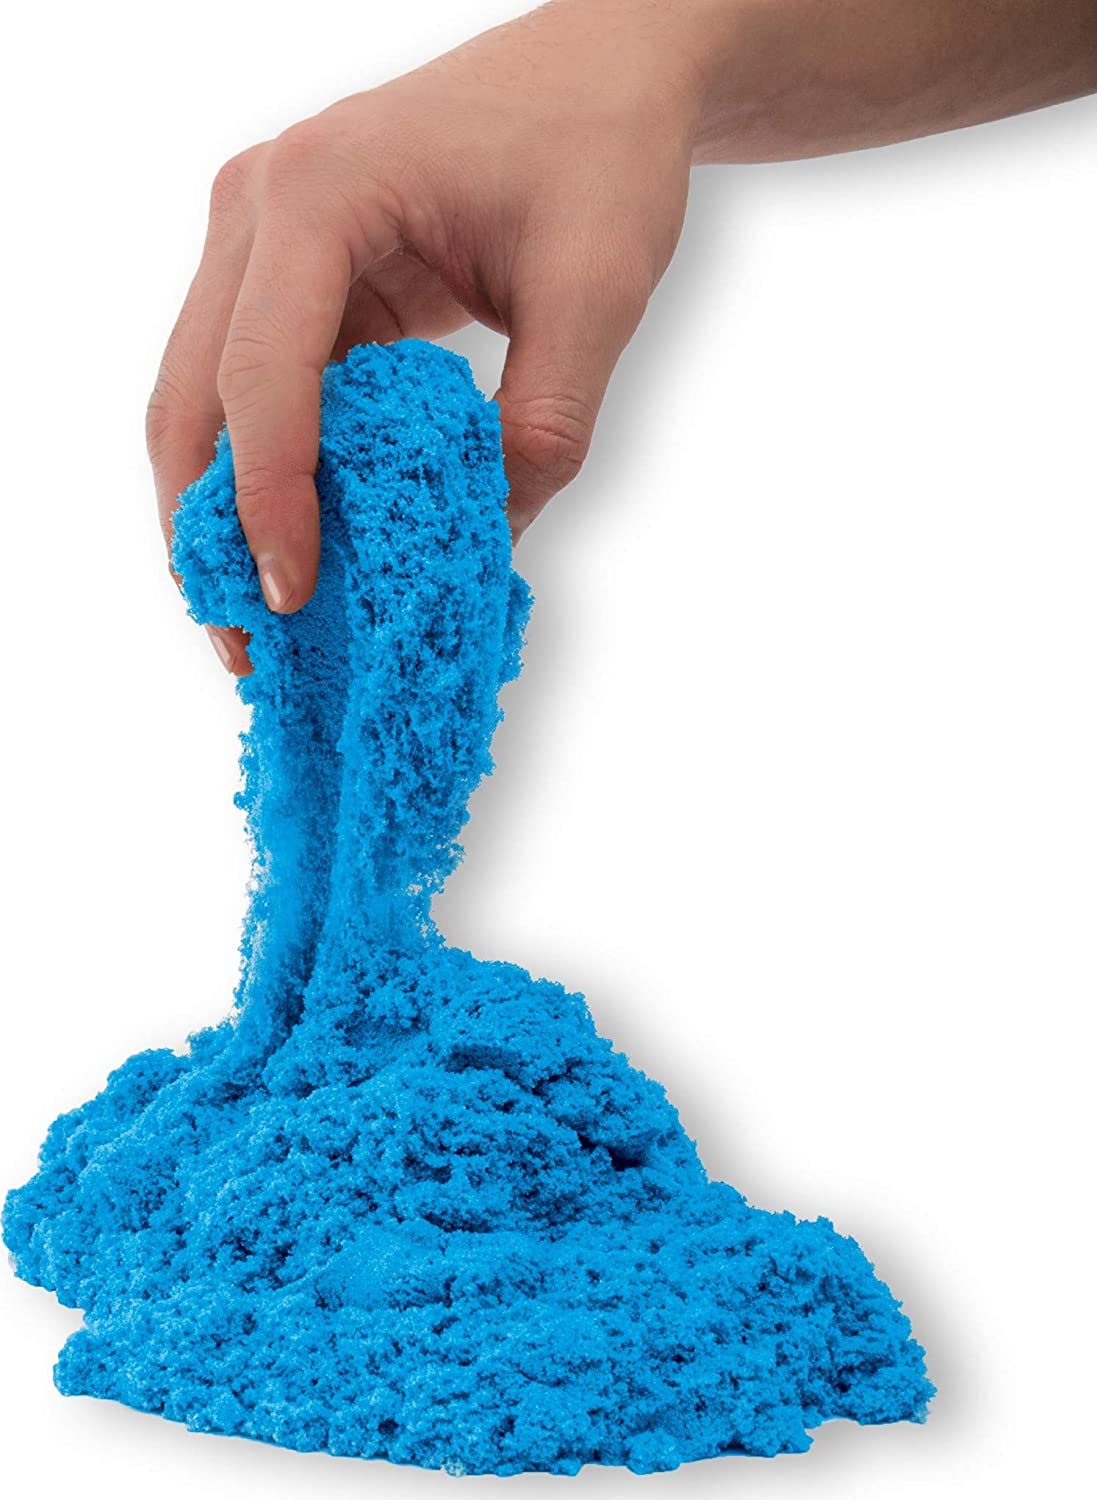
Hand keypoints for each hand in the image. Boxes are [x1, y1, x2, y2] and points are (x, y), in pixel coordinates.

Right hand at [147, 0, 702, 673]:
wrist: (606, 73)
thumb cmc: (599, 150)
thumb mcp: (594, 295)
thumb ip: (541, 428)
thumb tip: (482, 554)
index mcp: (318, 193)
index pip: (263, 372)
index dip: (269, 500)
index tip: (293, 600)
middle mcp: (258, 208)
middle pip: (192, 395)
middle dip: (210, 529)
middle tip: (245, 648)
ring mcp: (260, 239)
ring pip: (203, 401)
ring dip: (223, 512)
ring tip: (258, 620)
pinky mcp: (290, 276)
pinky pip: (257, 391)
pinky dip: (269, 474)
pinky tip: (303, 545)